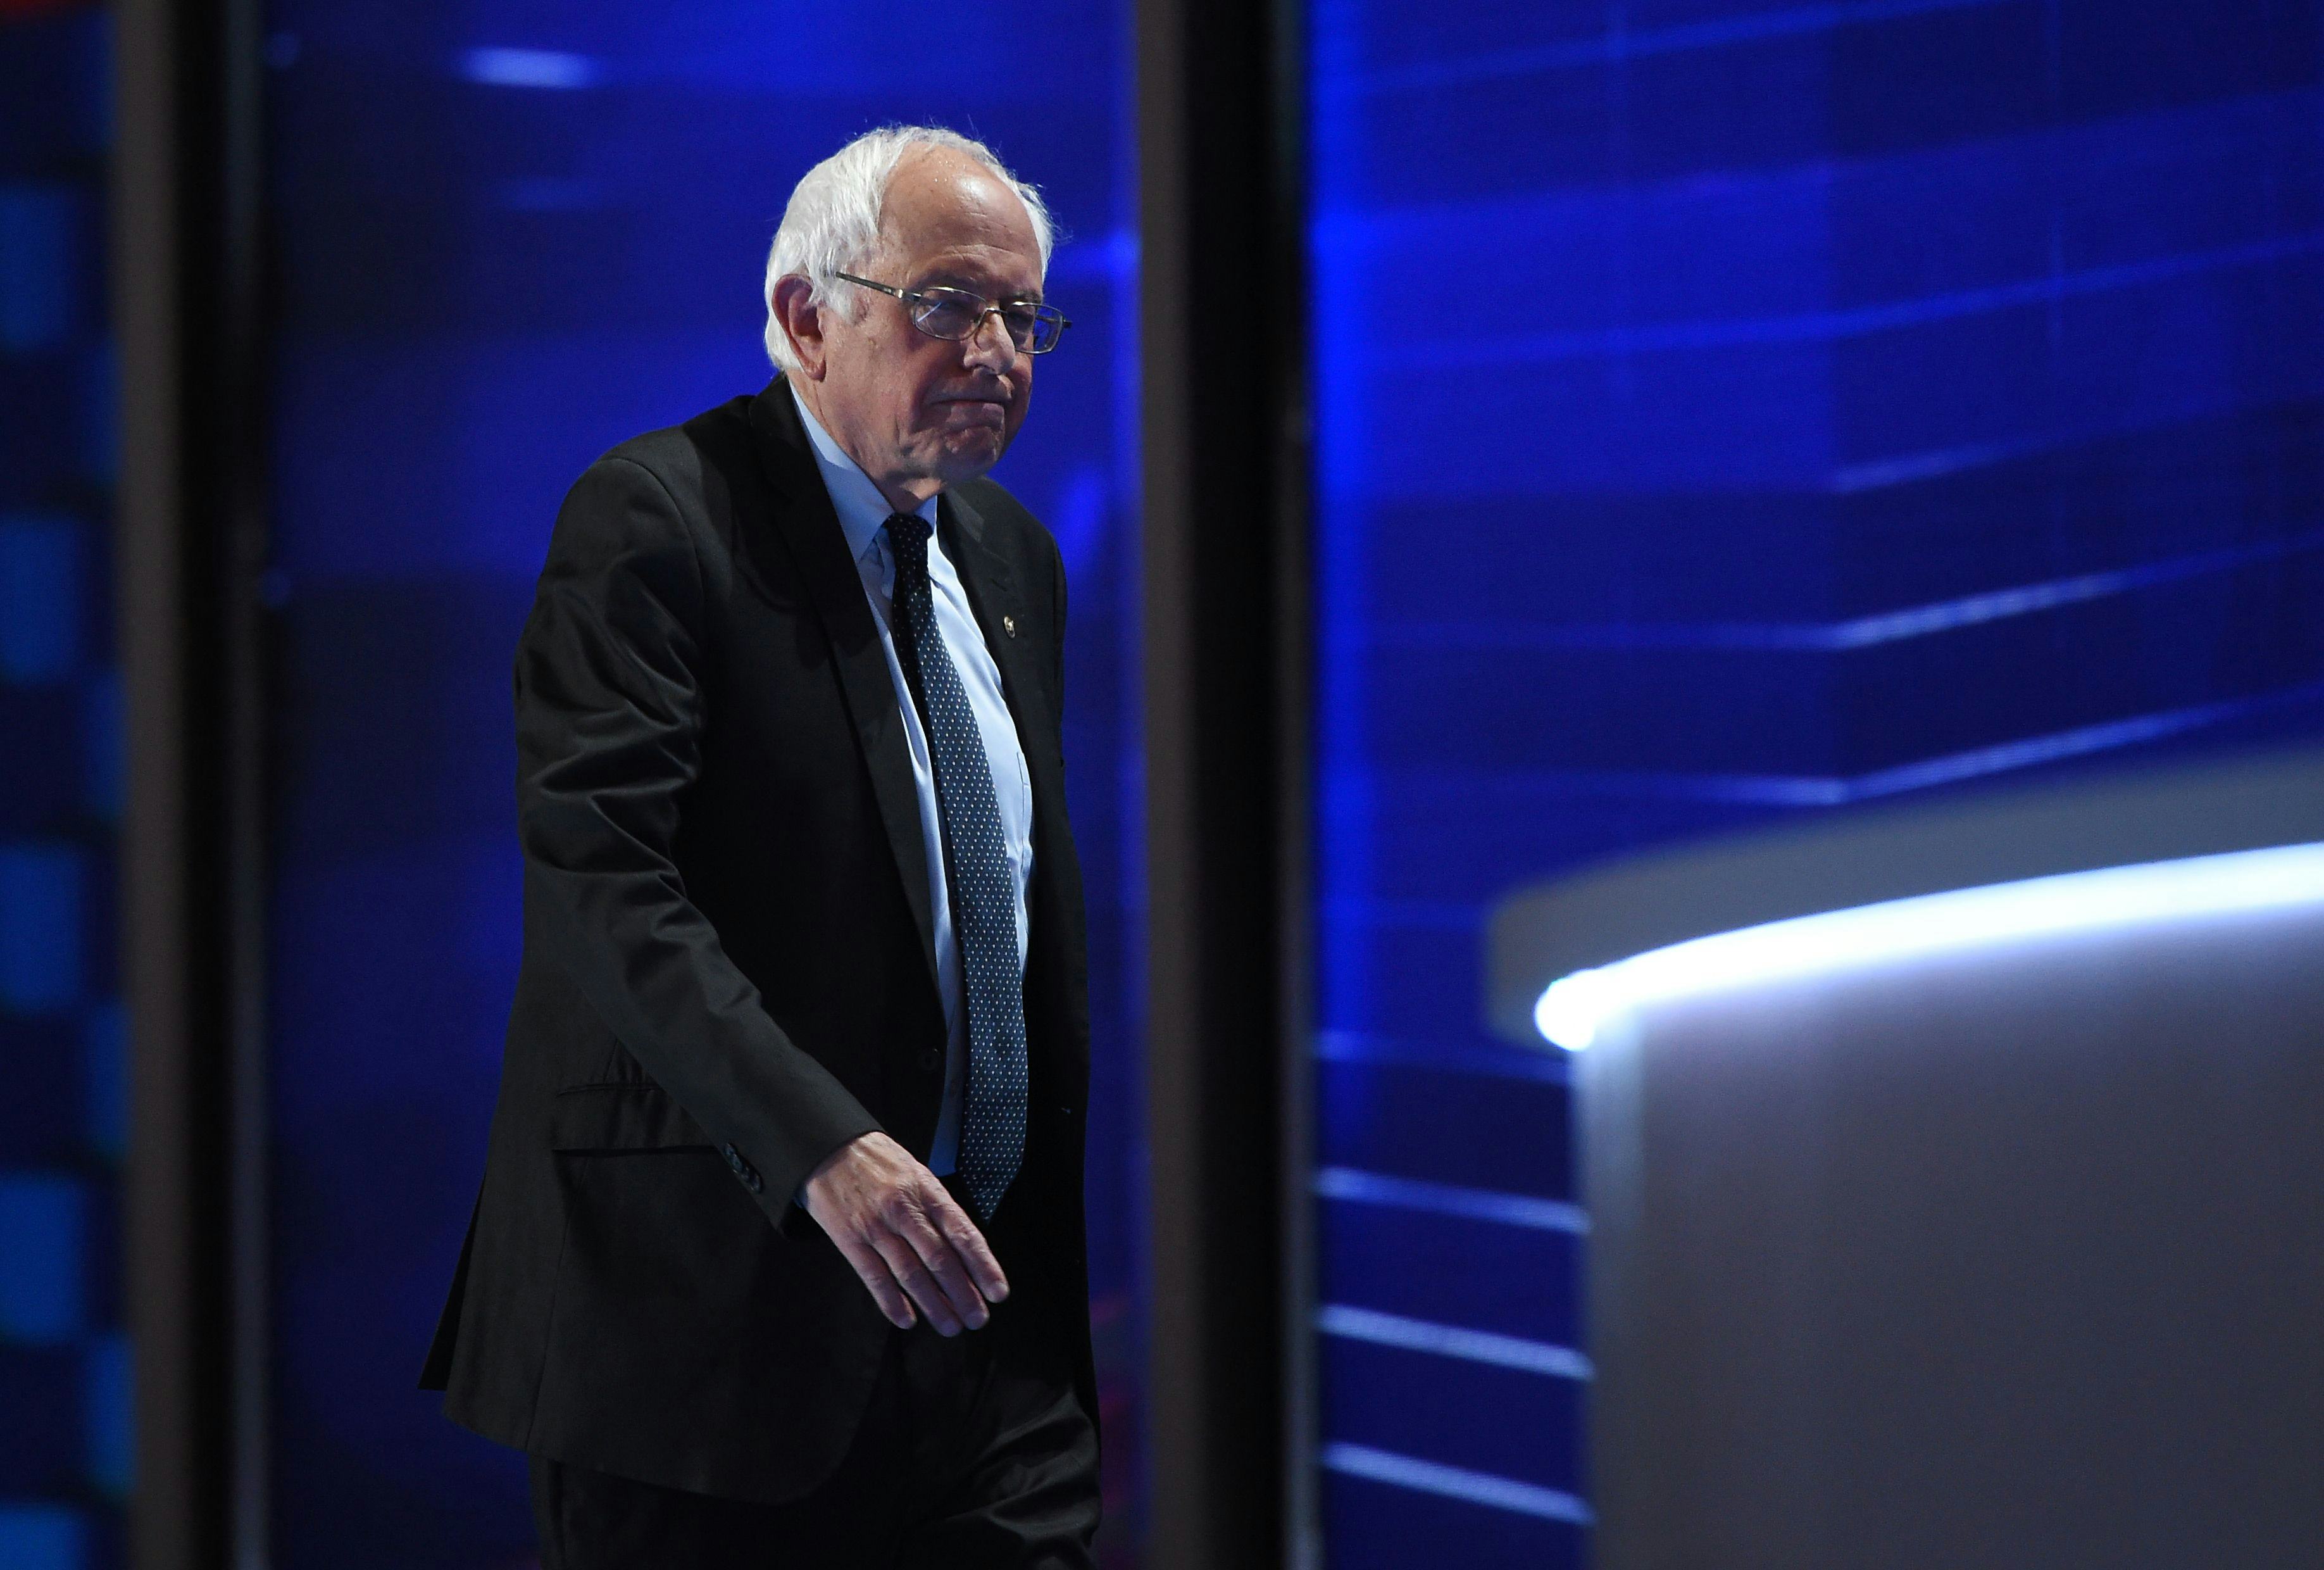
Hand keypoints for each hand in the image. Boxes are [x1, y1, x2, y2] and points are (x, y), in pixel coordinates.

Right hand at [800, 1132, 1008, 1334]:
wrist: (830, 1148)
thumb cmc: (881, 1164)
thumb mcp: (919, 1175)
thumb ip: (939, 1210)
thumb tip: (965, 1252)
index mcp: (928, 1193)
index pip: (963, 1234)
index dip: (983, 1266)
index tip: (997, 1292)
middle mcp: (905, 1210)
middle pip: (940, 1259)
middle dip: (962, 1294)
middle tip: (978, 1319)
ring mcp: (876, 1227)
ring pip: (910, 1273)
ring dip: (933, 1305)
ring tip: (950, 1326)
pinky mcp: (850, 1240)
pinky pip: (874, 1277)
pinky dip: (892, 1302)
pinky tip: (908, 1320)